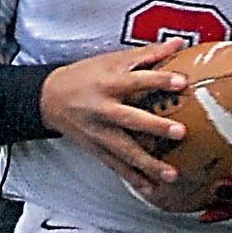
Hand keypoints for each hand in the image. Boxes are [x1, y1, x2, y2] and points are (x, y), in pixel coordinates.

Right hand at [40, 40, 189, 193]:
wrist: (49, 98)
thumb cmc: (86, 75)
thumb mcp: (112, 60)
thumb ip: (147, 54)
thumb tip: (179, 43)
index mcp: (110, 82)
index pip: (138, 80)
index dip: (160, 80)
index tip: (181, 82)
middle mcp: (104, 109)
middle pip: (131, 119)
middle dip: (155, 127)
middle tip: (180, 132)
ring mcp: (100, 133)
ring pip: (125, 150)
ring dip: (148, 164)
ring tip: (171, 174)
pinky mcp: (97, 149)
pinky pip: (117, 167)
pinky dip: (134, 179)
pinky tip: (151, 189)